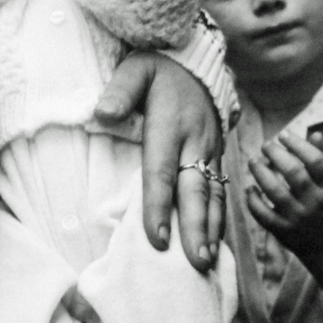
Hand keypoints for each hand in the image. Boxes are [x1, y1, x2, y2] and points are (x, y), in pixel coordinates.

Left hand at [95, 51, 223, 271]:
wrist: (198, 59)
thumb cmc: (160, 67)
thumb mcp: (136, 68)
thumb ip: (120, 90)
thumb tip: (102, 113)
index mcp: (171, 125)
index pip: (161, 171)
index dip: (157, 206)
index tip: (157, 239)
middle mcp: (195, 142)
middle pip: (194, 191)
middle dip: (195, 229)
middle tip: (196, 262)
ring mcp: (210, 150)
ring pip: (213, 194)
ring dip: (211, 229)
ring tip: (208, 261)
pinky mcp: (216, 154)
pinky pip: (220, 189)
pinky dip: (218, 217)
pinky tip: (214, 240)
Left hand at [247, 131, 322, 302]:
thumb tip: (315, 134)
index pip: (316, 161)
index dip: (298, 144)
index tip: (284, 135)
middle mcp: (315, 203)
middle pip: (294, 173)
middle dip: (276, 154)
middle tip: (266, 145)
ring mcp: (298, 218)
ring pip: (274, 191)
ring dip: (260, 172)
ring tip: (254, 161)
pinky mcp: (283, 232)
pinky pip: (263, 214)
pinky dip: (252, 200)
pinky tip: (250, 188)